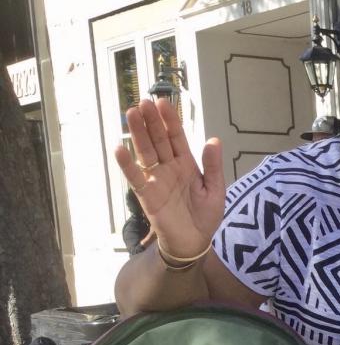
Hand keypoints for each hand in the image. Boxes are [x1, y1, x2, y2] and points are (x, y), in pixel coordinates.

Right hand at [113, 98, 224, 259]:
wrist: (195, 242)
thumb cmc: (205, 216)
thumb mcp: (216, 190)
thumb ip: (214, 166)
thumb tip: (214, 141)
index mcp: (187, 164)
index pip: (176, 137)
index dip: (170, 121)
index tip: (163, 102)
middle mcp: (169, 167)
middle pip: (158, 140)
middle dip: (151, 121)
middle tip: (143, 102)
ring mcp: (156, 179)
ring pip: (145, 152)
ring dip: (138, 134)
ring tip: (131, 114)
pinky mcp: (147, 195)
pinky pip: (135, 177)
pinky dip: (127, 164)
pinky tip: (120, 149)